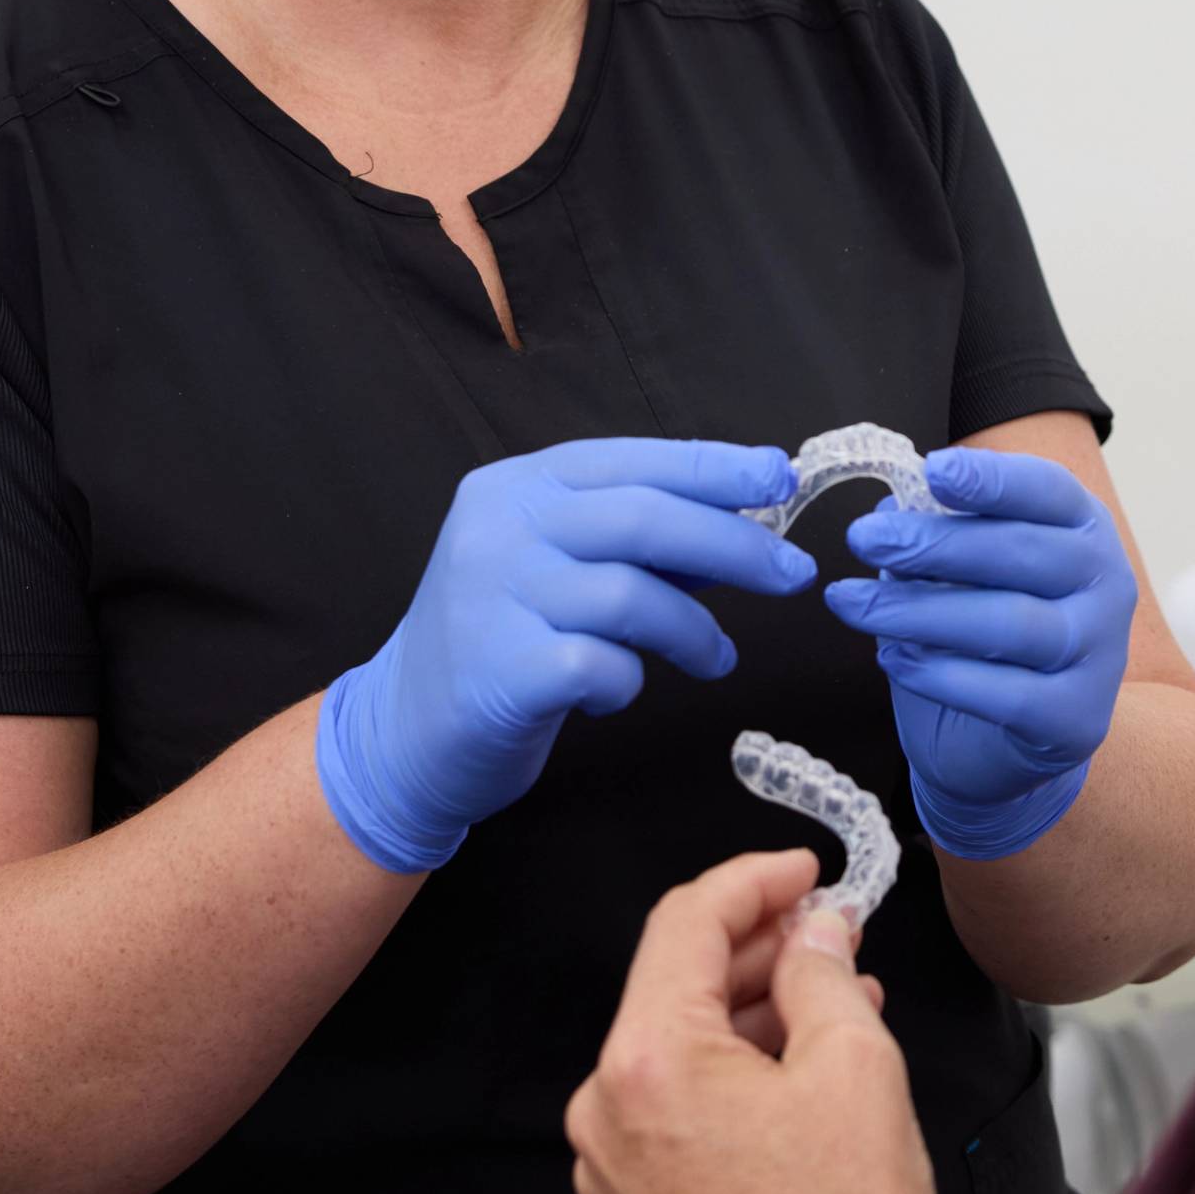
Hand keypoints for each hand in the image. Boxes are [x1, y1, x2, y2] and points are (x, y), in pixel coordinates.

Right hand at [316, 438, 807, 871]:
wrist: (402, 733)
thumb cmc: (497, 643)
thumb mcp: (552, 567)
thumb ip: (629, 540)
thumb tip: (741, 519)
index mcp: (516, 486)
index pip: (633, 460)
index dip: (714, 467)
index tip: (780, 476)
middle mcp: (500, 528)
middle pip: (645, 518)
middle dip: (735, 543)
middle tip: (792, 573)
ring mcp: (494, 597)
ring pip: (633, 595)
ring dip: (695, 629)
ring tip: (716, 656)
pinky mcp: (501, 670)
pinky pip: (604, 665)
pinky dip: (631, 681)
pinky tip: (621, 691)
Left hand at [568, 851, 932, 1193]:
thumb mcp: (857, 1069)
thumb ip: (827, 974)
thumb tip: (817, 931)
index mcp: (650, 1060)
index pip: (686, 921)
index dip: (754, 881)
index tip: (805, 873)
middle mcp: (610, 1105)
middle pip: (677, 981)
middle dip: (760, 946)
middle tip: (830, 931)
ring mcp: (614, 1159)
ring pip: (679, 1042)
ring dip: (754, 1008)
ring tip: (834, 997)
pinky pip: (676, 1100)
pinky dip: (733, 1069)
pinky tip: (798, 1065)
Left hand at [823, 445, 1133, 859]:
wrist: (1002, 742)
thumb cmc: (980, 635)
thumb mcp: (959, 572)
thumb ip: (934, 536)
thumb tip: (888, 509)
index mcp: (1082, 528)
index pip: (1047, 490)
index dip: (992, 479)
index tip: (933, 470)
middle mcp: (1105, 583)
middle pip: (1020, 553)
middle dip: (932, 544)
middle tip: (862, 539)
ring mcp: (1099, 654)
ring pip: (1008, 623)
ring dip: (918, 610)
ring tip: (850, 603)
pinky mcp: (1077, 719)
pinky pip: (1005, 694)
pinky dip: (939, 674)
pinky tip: (891, 658)